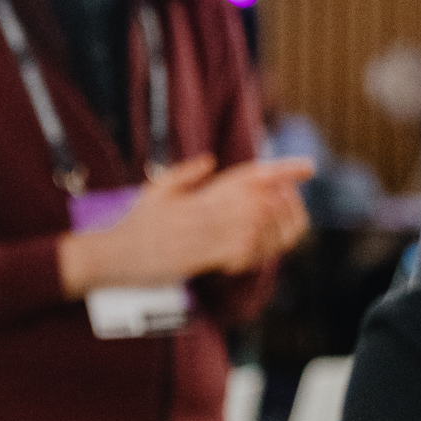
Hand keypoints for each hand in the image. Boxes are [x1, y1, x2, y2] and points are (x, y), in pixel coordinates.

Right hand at [58, 154, 313, 295]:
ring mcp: (206, 238)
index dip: (283, 170)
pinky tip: (260, 248)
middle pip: (261, 201)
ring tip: (283, 221)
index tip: (308, 167)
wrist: (113, 257)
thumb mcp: (155, 190)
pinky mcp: (204, 262)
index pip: (250, 176)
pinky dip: (257, 252)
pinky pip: (243, 256)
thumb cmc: (133, 225)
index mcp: (198, 193)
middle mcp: (205, 213)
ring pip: (258, 228)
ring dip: (276, 226)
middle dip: (284, 199)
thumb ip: (185, 173)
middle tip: (294, 197)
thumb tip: (210, 159)